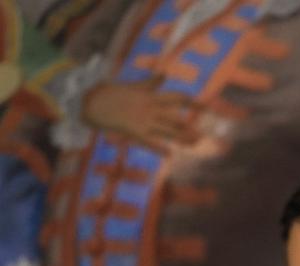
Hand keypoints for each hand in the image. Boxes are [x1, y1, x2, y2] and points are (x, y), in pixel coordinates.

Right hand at [82, 78, 198, 150]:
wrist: (89, 101)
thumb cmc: (111, 93)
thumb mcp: (133, 86)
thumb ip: (151, 83)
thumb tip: (164, 74)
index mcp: (150, 97)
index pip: (177, 98)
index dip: (193, 102)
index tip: (208, 106)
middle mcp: (150, 109)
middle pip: (175, 118)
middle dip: (189, 126)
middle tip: (204, 135)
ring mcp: (143, 121)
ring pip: (166, 131)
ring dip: (181, 138)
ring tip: (195, 144)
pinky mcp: (133, 132)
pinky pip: (149, 142)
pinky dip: (159, 149)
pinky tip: (169, 156)